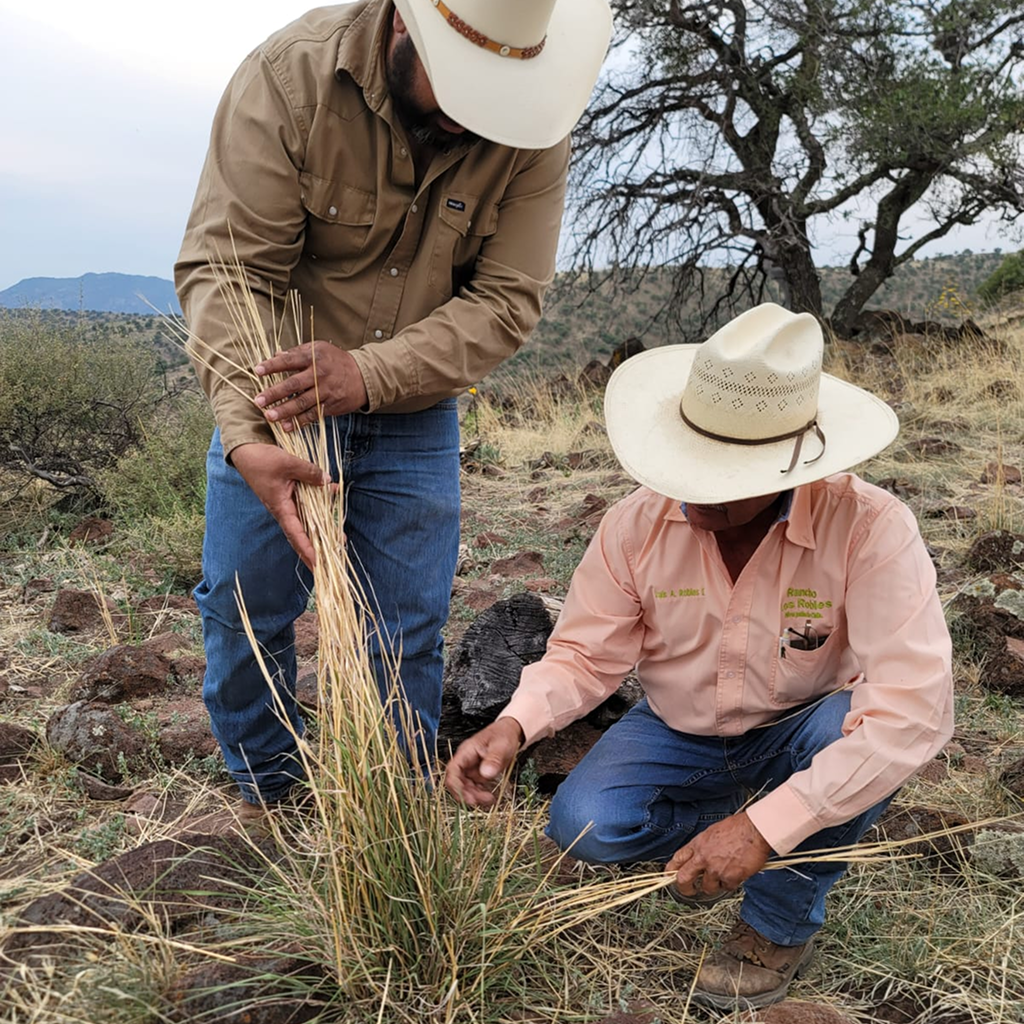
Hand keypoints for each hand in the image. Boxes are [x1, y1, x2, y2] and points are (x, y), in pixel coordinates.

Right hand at [230, 442, 330, 570]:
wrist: (246, 451)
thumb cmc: (261, 460)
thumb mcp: (287, 463)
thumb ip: (309, 472)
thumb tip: (327, 481)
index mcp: (281, 508)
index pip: (296, 535)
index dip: (308, 550)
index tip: (319, 564)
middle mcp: (285, 509)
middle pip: (304, 534)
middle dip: (318, 547)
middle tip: (336, 557)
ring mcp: (288, 502)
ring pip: (308, 520)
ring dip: (324, 528)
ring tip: (341, 537)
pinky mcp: (290, 493)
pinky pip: (308, 503)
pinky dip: (321, 503)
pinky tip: (333, 495)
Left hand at [254, 342, 367, 430]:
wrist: (363, 376)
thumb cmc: (336, 361)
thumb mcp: (318, 349)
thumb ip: (297, 352)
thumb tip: (275, 355)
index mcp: (313, 357)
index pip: (289, 361)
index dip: (272, 366)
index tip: (257, 371)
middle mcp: (319, 374)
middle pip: (293, 384)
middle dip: (274, 393)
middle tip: (258, 401)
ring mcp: (325, 391)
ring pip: (302, 402)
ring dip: (285, 411)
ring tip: (269, 416)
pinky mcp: (331, 405)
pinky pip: (313, 415)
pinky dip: (300, 422)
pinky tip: (287, 427)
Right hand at [444, 718, 524, 807]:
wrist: (509, 732)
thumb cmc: (503, 734)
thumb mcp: (500, 745)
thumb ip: (493, 759)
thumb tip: (486, 774)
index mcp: (466, 752)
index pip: (452, 771)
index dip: (456, 786)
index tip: (467, 797)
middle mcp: (465, 761)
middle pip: (456, 782)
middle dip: (466, 794)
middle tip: (480, 801)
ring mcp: (471, 769)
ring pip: (464, 787)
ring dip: (474, 796)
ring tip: (489, 799)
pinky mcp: (478, 774)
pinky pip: (474, 788)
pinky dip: (479, 794)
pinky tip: (489, 797)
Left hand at [665, 811, 771, 896]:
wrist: (754, 831)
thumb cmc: (737, 828)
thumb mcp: (713, 833)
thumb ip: (704, 847)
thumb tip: (701, 857)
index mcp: (698, 844)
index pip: (677, 859)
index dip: (671, 870)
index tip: (669, 876)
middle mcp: (703, 858)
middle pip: (683, 879)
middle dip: (684, 889)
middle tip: (689, 891)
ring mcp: (715, 869)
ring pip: (707, 888)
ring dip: (714, 886)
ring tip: (723, 877)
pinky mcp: (730, 878)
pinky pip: (727, 887)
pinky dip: (731, 883)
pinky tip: (737, 874)